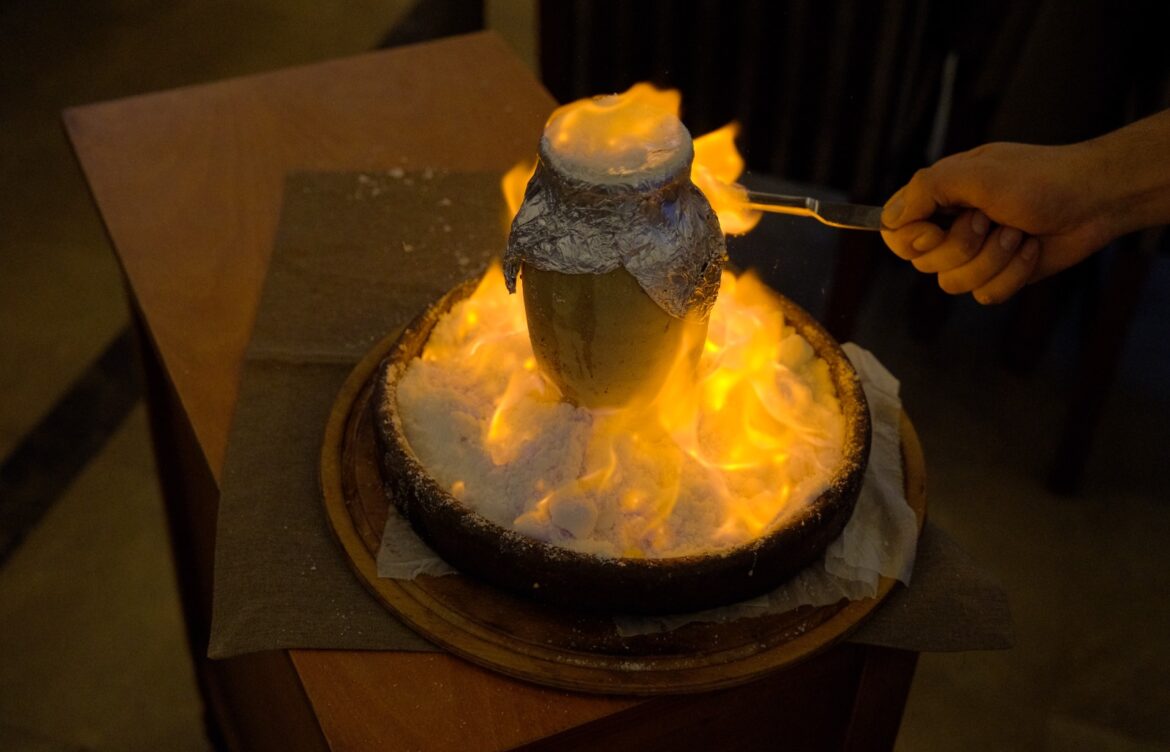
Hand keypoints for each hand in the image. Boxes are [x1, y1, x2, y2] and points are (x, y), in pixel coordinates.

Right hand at [880, 141, 1112, 303]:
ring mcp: (975, 255)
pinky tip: (1030, 250)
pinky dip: (1011, 274)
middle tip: (990, 219)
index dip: (910, 239)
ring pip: (952, 283)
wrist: (1094, 200)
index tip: (934, 229)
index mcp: (939, 198)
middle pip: (923, 263)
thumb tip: (887, 219)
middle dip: (961, 246)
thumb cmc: (1038, 179)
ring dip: (991, 260)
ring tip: (1017, 234)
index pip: (895, 231)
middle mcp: (951, 227)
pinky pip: (983, 295)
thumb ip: (924, 190)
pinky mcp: (999, 276)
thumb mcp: (975, 173)